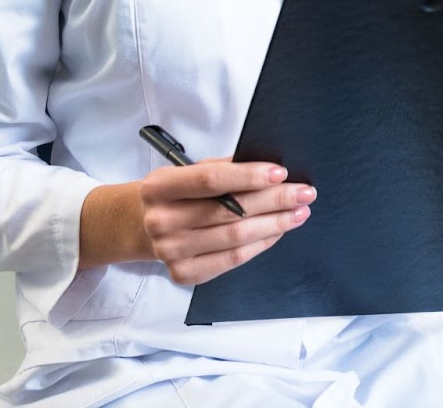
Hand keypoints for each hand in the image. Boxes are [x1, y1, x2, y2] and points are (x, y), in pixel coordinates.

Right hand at [139, 159, 314, 284]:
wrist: (137, 225)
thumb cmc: (173, 193)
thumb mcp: (186, 171)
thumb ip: (223, 168)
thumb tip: (270, 169)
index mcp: (159, 187)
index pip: (210, 180)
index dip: (249, 176)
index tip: (281, 172)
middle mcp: (161, 221)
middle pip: (229, 211)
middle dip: (274, 200)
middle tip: (304, 192)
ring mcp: (170, 252)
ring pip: (235, 238)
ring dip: (274, 224)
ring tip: (299, 212)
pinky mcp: (183, 274)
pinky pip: (231, 260)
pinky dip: (260, 244)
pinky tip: (277, 231)